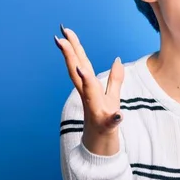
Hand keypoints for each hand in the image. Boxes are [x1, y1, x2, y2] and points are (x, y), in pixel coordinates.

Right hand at [55, 24, 123, 154]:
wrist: (101, 148)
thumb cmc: (105, 120)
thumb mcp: (111, 97)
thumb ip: (114, 78)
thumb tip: (117, 58)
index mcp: (89, 89)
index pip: (80, 65)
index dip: (73, 48)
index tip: (65, 31)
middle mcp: (89, 98)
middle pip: (78, 74)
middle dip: (71, 57)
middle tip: (60, 38)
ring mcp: (96, 112)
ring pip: (90, 94)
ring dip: (86, 83)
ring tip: (81, 68)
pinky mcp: (107, 127)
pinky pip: (111, 123)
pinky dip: (114, 119)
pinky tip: (119, 115)